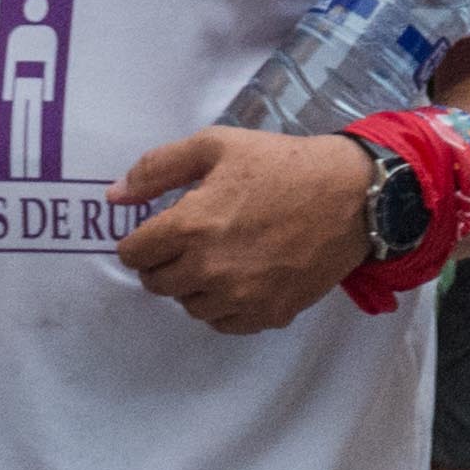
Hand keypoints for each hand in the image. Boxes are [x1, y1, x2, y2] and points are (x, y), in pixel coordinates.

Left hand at [111, 126, 381, 334]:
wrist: (355, 195)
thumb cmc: (284, 165)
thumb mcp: (218, 145)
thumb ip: (158, 168)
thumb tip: (114, 197)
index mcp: (190, 226)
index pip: (133, 253)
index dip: (143, 238)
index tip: (164, 228)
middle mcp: (208, 269)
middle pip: (156, 283)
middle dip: (166, 261)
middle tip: (193, 241)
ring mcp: (239, 298)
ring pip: (188, 305)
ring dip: (195, 285)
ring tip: (221, 258)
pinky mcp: (268, 314)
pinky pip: (223, 323)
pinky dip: (225, 305)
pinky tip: (243, 278)